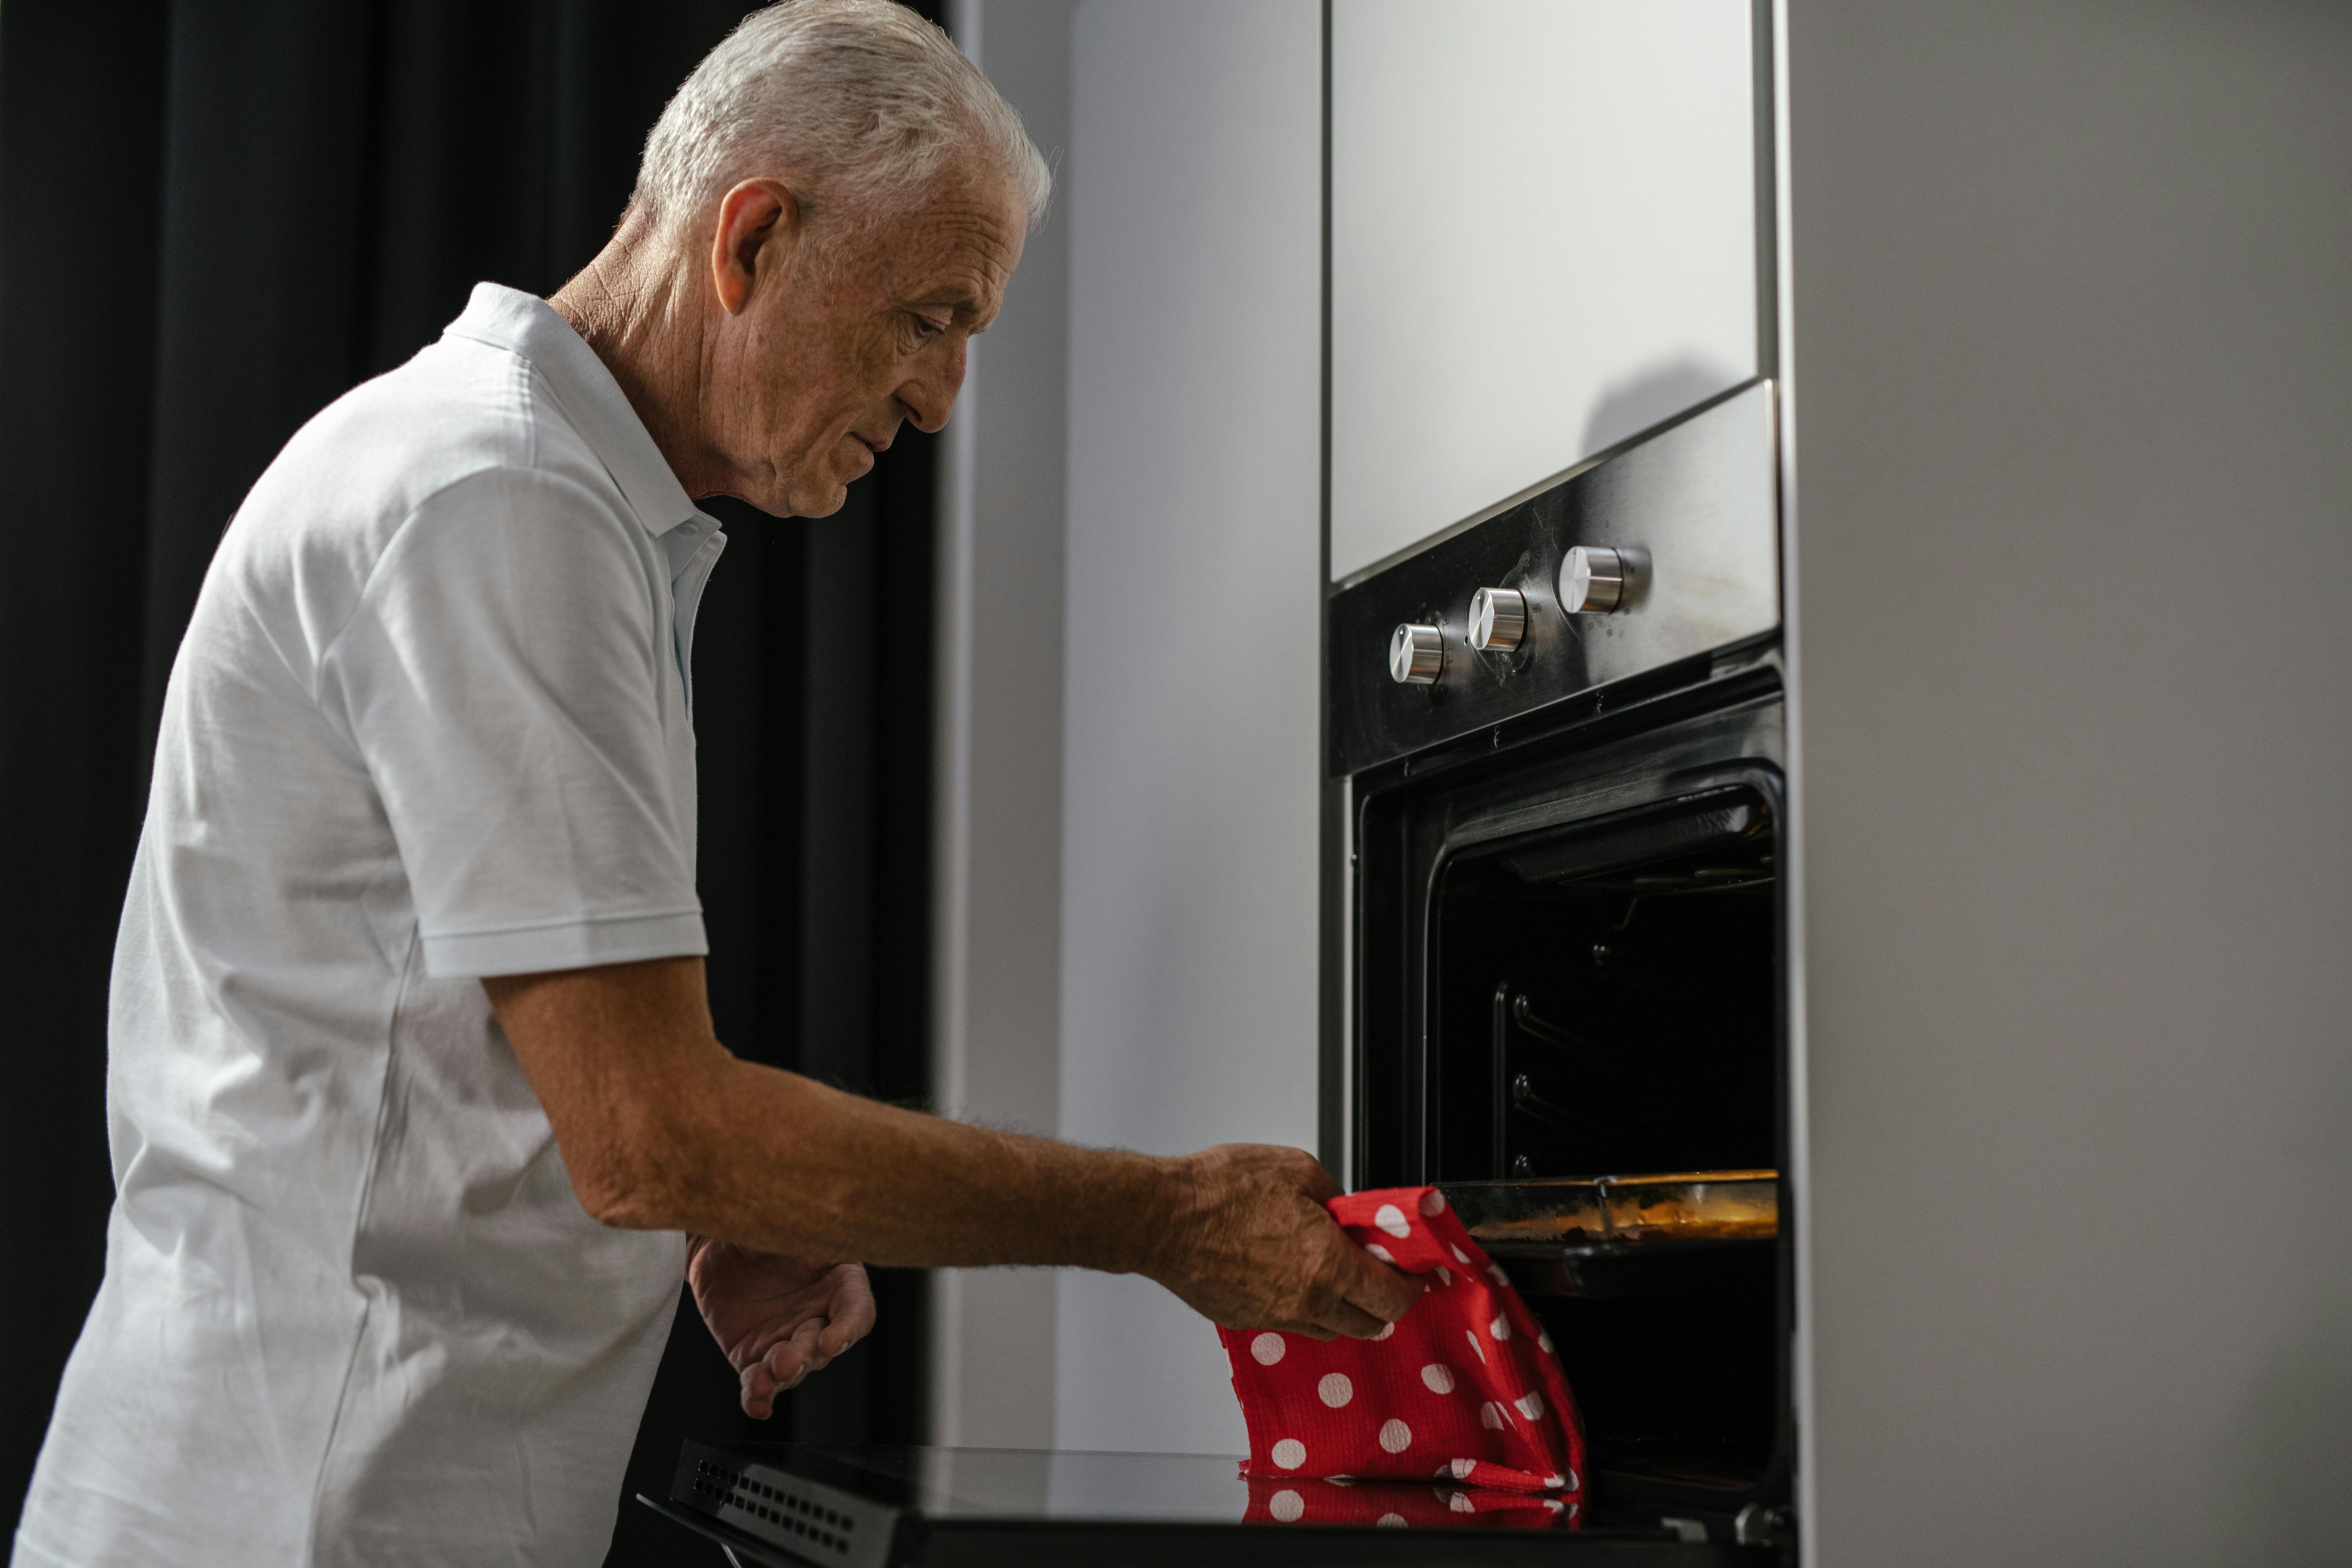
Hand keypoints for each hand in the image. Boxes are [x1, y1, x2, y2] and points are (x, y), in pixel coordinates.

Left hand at [687, 1238, 876, 1417]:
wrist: (716, 1238)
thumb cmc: (762, 1222)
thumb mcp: (789, 1222)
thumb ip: (807, 1234)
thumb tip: (819, 1232)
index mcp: (838, 1281)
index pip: (857, 1311)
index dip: (849, 1328)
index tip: (833, 1339)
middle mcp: (817, 1315)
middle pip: (824, 1346)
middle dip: (807, 1356)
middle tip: (786, 1360)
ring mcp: (786, 1339)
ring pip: (793, 1368)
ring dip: (782, 1378)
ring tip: (765, 1381)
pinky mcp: (753, 1355)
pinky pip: (759, 1381)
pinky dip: (758, 1395)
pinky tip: (756, 1404)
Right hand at [1145, 1144, 1424, 1339]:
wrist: (1162, 1218)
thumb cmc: (1220, 1189)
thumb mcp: (1296, 1169)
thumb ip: (1336, 1198)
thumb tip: (1348, 1216)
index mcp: (1326, 1264)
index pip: (1391, 1298)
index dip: (1411, 1289)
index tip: (1414, 1277)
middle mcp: (1305, 1300)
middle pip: (1367, 1325)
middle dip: (1383, 1305)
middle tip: (1382, 1279)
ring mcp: (1273, 1316)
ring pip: (1329, 1329)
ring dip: (1344, 1309)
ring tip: (1336, 1277)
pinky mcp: (1246, 1320)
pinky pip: (1290, 1323)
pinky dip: (1304, 1308)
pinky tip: (1292, 1278)